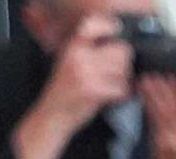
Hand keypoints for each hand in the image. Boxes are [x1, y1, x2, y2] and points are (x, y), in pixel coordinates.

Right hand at [34, 16, 131, 131]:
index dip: (109, 27)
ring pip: (123, 71)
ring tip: (110, 87)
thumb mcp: (69, 64)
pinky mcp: (93, 91)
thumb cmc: (64, 92)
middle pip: (120, 51)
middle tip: (116, 75)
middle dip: (124, 64)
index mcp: (72, 48)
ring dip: (123, 81)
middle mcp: (77, 57)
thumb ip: (89, 52)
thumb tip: (120, 48)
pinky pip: (122, 89)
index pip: (92, 26)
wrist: (52, 116)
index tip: (116, 32)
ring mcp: (85, 73)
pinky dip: (122, 95)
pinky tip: (112, 98)